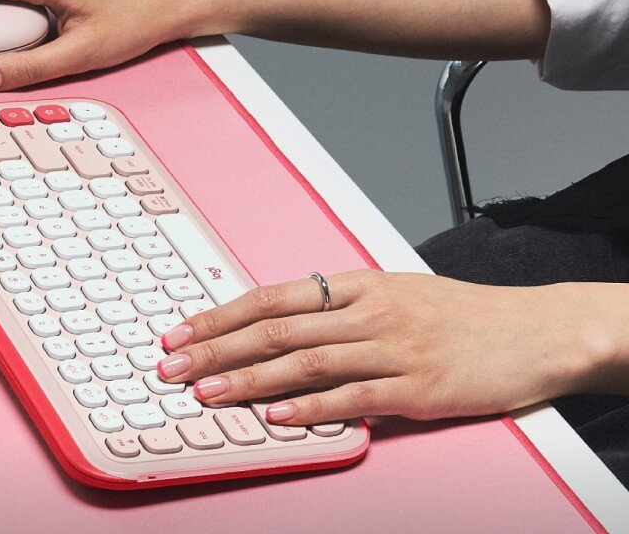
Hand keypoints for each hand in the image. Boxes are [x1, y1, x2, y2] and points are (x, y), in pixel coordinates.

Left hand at [157, 270, 618, 425]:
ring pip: (305, 362)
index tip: (180, 332)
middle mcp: (368, 311)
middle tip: (171, 366)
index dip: (219, 316)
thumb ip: (337, 308)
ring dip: (249, 379)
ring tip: (207, 393)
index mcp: (357, 285)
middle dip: (215, 349)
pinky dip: (311, 407)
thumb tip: (276, 322)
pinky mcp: (417, 385)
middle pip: (276, 329)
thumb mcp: (391, 292)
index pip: (271, 296)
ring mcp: (393, 348)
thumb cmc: (457, 312)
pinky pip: (353, 397)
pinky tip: (277, 417)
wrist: (530, 329)